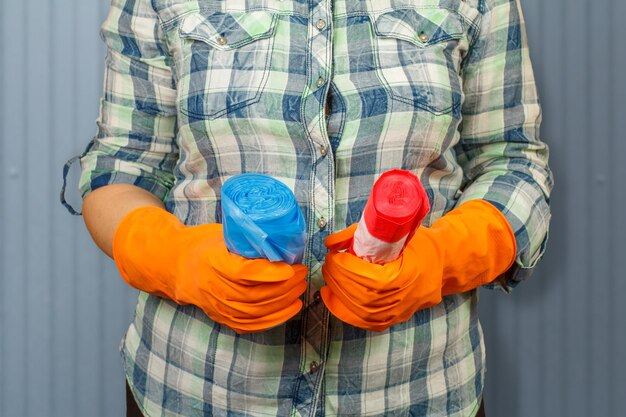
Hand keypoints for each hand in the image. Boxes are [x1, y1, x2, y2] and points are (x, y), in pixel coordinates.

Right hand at [112, 206, 307, 332]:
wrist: (176, 267)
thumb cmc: (203, 245)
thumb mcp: (222, 235)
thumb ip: (246, 239)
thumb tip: (282, 237)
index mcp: (213, 262)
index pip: (246, 273)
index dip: (271, 273)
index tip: (290, 267)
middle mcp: (214, 288)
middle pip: (256, 294)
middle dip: (285, 286)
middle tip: (302, 274)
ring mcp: (217, 307)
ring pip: (257, 311)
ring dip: (284, 301)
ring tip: (300, 288)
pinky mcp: (222, 318)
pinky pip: (251, 325)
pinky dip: (274, 319)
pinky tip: (290, 308)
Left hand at [321, 200, 515, 331]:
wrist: (444, 264)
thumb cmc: (421, 245)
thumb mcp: (397, 232)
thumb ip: (363, 234)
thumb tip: (332, 242)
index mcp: (408, 276)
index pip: (370, 279)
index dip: (347, 269)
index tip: (334, 254)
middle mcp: (404, 298)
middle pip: (362, 296)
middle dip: (339, 279)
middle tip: (329, 263)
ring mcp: (400, 312)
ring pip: (361, 312)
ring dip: (338, 294)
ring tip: (330, 276)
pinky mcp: (394, 319)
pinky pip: (365, 322)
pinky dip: (344, 311)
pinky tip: (332, 297)